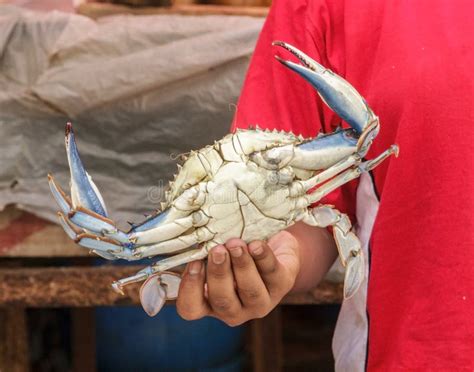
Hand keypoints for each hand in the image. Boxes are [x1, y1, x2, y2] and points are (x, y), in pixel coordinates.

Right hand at [176, 230, 299, 325]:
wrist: (271, 243)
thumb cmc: (234, 249)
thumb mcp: (216, 250)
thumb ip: (202, 249)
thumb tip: (191, 235)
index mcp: (210, 303)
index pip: (191, 308)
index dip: (190, 289)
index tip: (193, 263)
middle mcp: (235, 309)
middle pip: (223, 301)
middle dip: (219, 274)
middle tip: (217, 250)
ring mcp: (260, 301)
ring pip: (250, 291)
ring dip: (242, 266)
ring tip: (236, 244)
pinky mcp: (282, 285)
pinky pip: (272, 273)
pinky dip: (263, 257)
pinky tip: (256, 244)